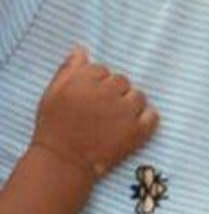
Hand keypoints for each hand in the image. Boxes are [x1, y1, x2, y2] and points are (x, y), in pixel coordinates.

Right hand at [31, 48, 157, 180]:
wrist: (61, 164)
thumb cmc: (53, 129)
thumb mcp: (52, 95)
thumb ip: (68, 70)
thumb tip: (80, 49)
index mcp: (86, 81)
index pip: (102, 71)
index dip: (95, 85)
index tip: (88, 100)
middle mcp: (107, 93)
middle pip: (122, 82)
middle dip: (113, 94)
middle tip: (99, 113)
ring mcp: (124, 112)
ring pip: (138, 96)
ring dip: (129, 106)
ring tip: (113, 122)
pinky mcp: (136, 131)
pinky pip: (152, 116)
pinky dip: (146, 119)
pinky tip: (132, 127)